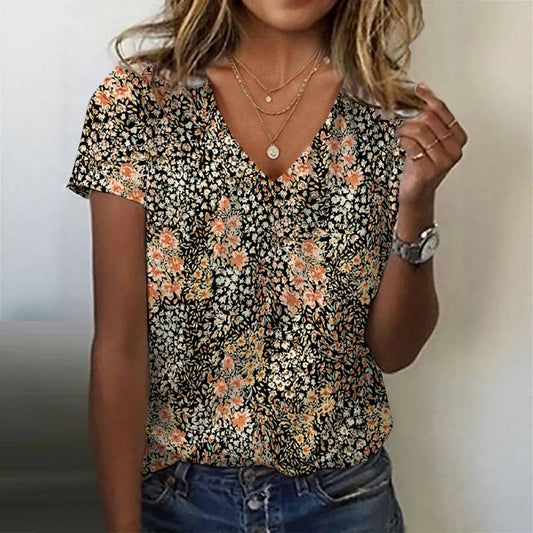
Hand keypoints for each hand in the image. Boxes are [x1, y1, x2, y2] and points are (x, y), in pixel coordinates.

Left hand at [396, 83, 467, 206]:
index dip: (429, 98)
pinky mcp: (428, 170)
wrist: (416, 192)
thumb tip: (422, 91)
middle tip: (402, 121)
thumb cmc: (421, 164)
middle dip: (412, 117)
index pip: (443, 111)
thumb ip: (430, 119)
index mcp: (458, 138)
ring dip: (405, 129)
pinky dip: (403, 140)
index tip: (418, 89)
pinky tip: (401, 141)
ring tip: (400, 133)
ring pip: (420, 131)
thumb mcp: (429, 139)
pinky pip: (412, 145)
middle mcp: (454, 150)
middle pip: (430, 120)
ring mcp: (443, 161)